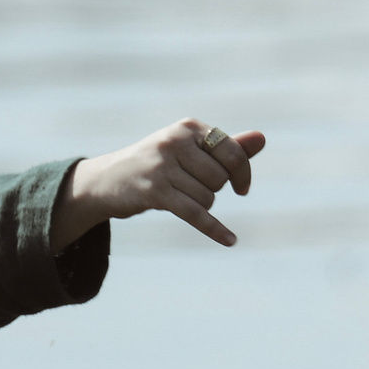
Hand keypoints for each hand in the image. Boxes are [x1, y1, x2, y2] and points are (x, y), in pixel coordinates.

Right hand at [52, 118, 266, 250]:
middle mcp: (175, 142)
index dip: (243, 173)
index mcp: (188, 127)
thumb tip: (262, 138)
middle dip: (212, 189)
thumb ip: (228, 145)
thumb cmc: (155, 164)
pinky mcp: (154, 191)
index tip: (242, 189)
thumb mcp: (190, 150)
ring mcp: (163, 166)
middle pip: (220, 178)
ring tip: (176, 195)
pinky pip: (195, 214)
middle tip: (188, 186)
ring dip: (200, 204)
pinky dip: (214, 229)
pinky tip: (230, 241)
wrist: (106, 180)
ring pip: (208, 197)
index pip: (232, 152)